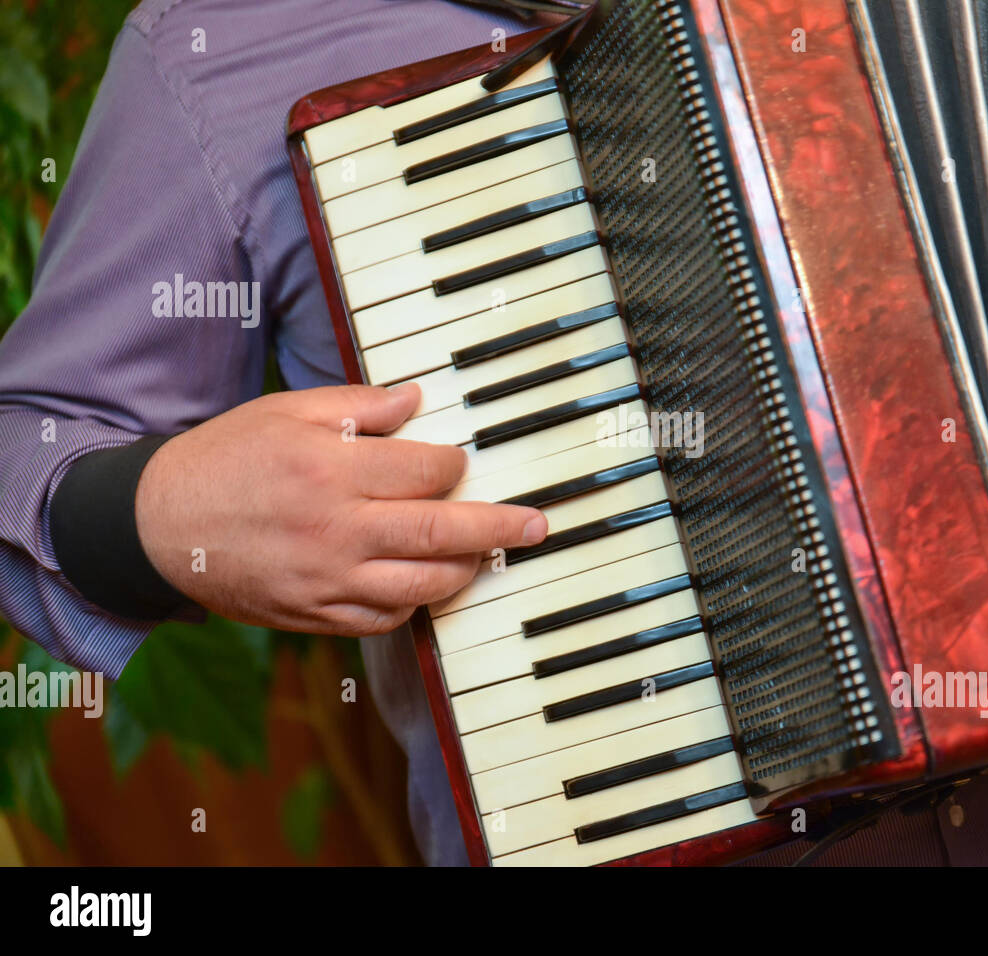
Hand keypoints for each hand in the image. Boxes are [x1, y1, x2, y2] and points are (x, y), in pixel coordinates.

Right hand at [135, 383, 545, 635]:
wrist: (157, 526)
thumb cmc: (224, 459)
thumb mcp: (284, 412)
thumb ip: (356, 405)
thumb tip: (417, 398)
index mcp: (329, 468)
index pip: (425, 470)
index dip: (455, 464)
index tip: (461, 461)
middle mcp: (335, 528)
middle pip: (441, 531)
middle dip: (500, 527)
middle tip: (537, 526)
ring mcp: (326, 579)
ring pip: (422, 585)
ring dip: (465, 570)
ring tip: (486, 556)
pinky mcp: (314, 616)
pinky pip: (383, 621)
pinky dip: (413, 606)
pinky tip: (425, 586)